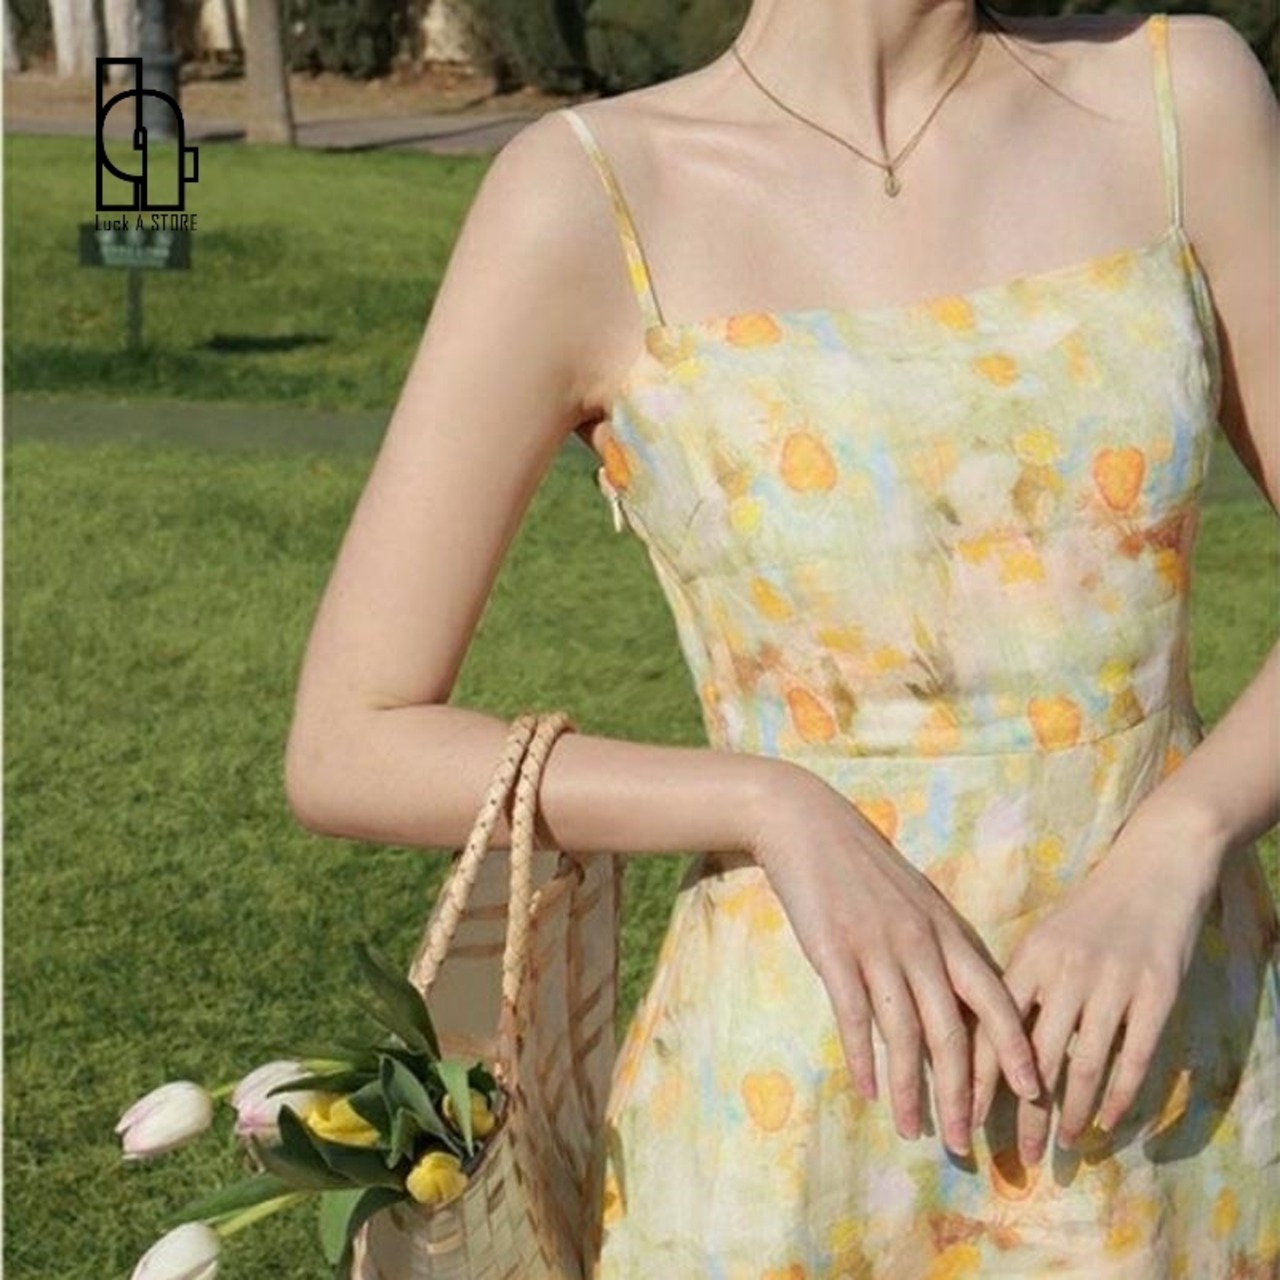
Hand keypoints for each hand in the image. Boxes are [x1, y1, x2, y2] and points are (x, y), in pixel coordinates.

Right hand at [744, 763, 1042, 1157]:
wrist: (806, 822)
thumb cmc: (861, 863)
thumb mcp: (914, 899)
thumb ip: (938, 945)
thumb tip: (963, 997)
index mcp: (946, 930)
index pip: (995, 999)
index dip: (1015, 1049)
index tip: (1032, 1095)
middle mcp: (920, 943)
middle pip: (952, 1032)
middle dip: (962, 1094)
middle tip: (964, 1144)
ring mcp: (876, 947)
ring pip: (904, 1034)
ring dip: (910, 1090)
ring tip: (913, 1131)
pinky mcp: (833, 950)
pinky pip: (854, 1016)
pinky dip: (863, 1058)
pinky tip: (866, 1090)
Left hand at [968, 804, 1223, 1164]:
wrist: (1154, 866)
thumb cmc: (1092, 908)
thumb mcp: (1044, 937)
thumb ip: (1021, 986)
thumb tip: (984, 1038)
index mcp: (1029, 958)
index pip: (992, 1028)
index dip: (977, 1079)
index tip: (962, 1117)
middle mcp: (1066, 973)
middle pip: (1034, 1058)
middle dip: (1021, 1114)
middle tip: (1011, 1155)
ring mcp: (1113, 984)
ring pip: (1083, 1066)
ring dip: (1069, 1114)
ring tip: (1058, 1146)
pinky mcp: (1157, 993)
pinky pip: (1134, 1058)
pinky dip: (1117, 1097)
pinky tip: (1105, 1123)